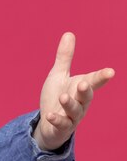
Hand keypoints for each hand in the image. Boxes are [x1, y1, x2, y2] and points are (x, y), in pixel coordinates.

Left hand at [33, 32, 114, 150]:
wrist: (49, 124)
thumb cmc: (56, 97)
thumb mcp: (59, 75)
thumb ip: (65, 57)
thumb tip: (69, 33)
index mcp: (81, 88)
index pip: (94, 81)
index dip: (102, 76)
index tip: (110, 72)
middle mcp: (81, 102)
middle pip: (87, 96)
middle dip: (86, 90)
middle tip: (84, 83)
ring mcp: (72, 116)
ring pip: (75, 110)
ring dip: (70, 104)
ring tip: (63, 97)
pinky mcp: (62, 127)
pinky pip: (61, 124)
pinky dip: (56, 120)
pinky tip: (49, 115)